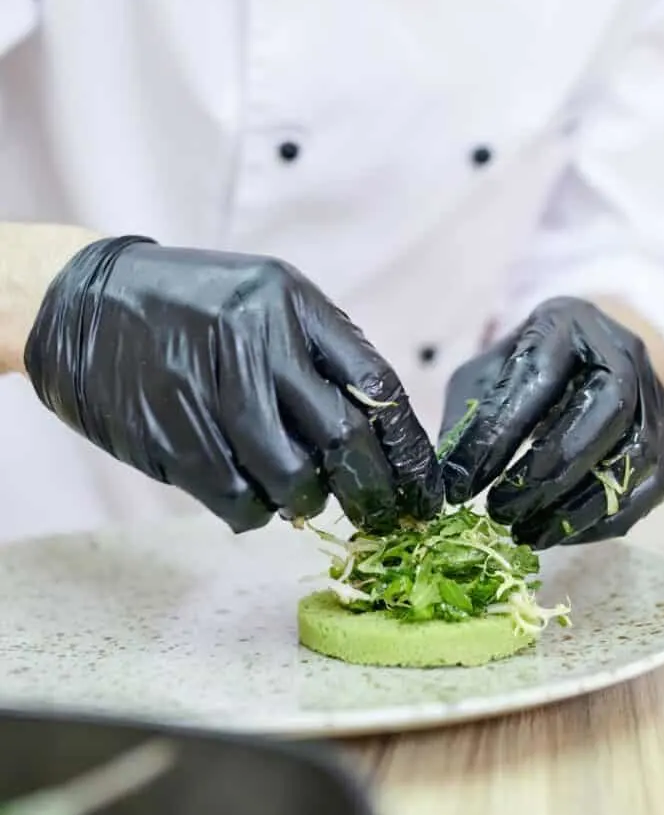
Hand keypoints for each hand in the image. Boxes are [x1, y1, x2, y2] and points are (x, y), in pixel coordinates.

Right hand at [24, 237, 442, 532]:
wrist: (86, 301)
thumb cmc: (190, 304)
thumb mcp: (265, 300)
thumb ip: (317, 355)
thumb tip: (375, 432)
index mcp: (292, 304)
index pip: (376, 383)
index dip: (409, 445)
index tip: (425, 485)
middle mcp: (258, 344)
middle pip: (345, 437)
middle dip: (375, 488)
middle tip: (385, 513)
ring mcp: (214, 393)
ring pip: (294, 477)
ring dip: (309, 500)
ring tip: (302, 492)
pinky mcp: (174, 438)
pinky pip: (239, 500)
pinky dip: (256, 512)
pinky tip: (253, 496)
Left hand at [439, 297, 663, 548]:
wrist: (587, 356)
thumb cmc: (523, 368)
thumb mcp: (484, 376)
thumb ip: (467, 420)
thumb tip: (447, 481)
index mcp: (567, 321)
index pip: (539, 376)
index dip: (500, 435)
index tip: (463, 485)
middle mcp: (623, 350)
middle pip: (607, 409)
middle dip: (550, 471)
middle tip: (500, 512)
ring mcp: (655, 393)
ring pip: (636, 452)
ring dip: (579, 504)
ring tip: (527, 532)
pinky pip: (651, 484)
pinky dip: (606, 518)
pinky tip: (562, 532)